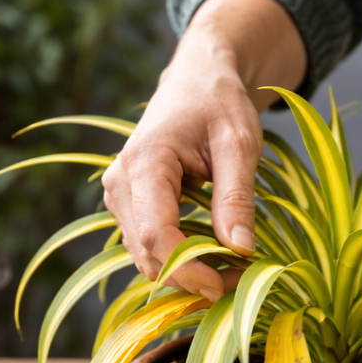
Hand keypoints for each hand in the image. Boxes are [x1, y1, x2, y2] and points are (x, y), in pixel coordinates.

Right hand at [102, 0, 306, 299]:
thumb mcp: (240, 143)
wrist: (197, 78)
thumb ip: (237, 197)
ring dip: (186, 271)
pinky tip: (213, 253)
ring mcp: (120, 197)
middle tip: (241, 277)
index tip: (228, 284)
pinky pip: (149, 247)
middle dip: (192, 276)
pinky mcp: (129, 206)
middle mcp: (121, 183)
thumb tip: (241, 250)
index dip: (191, 269)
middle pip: (148, 254)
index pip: (158, 235)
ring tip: (231, 265)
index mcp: (145, 162)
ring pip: (146, 257)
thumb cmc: (219, 102)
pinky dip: (179, 259)